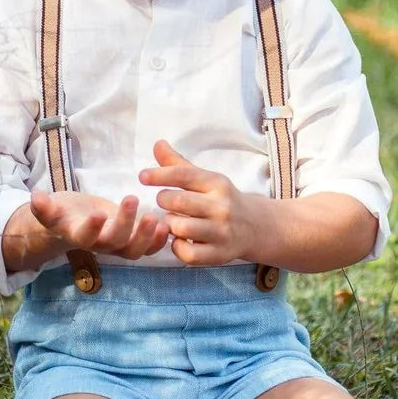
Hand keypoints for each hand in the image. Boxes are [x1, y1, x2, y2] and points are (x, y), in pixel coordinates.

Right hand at [29, 189, 169, 261]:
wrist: (73, 224)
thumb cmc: (63, 212)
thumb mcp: (51, 207)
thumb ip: (44, 207)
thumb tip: (34, 197)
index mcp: (78, 236)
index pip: (84, 237)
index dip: (91, 228)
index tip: (97, 214)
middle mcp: (99, 245)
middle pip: (114, 242)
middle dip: (125, 224)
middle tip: (131, 199)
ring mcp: (117, 246)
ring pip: (134, 251)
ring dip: (147, 237)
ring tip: (156, 218)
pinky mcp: (131, 242)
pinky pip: (147, 249)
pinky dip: (158, 241)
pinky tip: (165, 225)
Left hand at [138, 140, 255, 265]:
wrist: (255, 227)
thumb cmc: (221, 200)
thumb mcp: (206, 179)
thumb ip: (179, 165)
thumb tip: (157, 143)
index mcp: (217, 184)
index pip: (184, 175)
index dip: (160, 175)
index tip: (142, 177)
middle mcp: (221, 207)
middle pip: (179, 201)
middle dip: (164, 201)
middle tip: (164, 202)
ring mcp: (221, 232)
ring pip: (181, 228)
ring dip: (170, 225)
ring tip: (173, 221)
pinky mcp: (219, 254)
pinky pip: (188, 254)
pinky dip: (177, 248)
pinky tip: (180, 241)